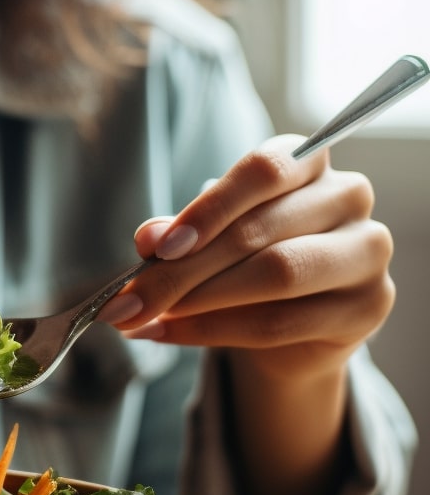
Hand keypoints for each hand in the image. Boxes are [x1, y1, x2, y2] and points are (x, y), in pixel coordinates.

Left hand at [101, 134, 394, 494]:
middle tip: (127, 300)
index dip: (208, 209)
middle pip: (258, 232)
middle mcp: (348, 196)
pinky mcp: (368, 306)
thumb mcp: (203, 239)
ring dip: (198, 302)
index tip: (157, 247)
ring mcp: (366, 252)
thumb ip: (177, 233)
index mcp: (307, 161)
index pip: (263, 170)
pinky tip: (167, 333)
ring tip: (144, 317)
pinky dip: (211, 332)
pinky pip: (279, 323)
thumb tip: (148, 238)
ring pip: (276, 275)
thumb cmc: (243, 260)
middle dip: (181, 271)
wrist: (290, 327)